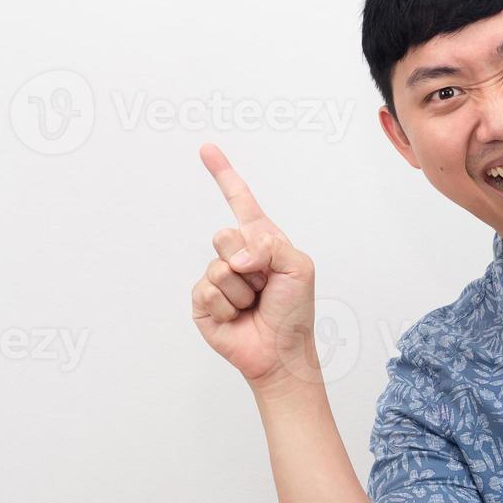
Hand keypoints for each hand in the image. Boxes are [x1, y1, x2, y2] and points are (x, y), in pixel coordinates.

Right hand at [192, 143, 318, 390]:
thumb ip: (270, 246)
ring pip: (218, 266)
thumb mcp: (299, 267)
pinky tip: (238, 317)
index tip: (206, 149)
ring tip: (255, 304)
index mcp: (261, 240)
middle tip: (264, 285)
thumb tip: (235, 257)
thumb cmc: (294, 312)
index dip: (223, 174)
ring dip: (243, 290)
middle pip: (225, 234)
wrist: (281, 353)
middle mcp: (236, 255)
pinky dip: (228, 306)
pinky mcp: (202, 302)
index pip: (240, 200)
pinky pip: (207, 291)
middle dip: (249, 260)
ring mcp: (218, 278)